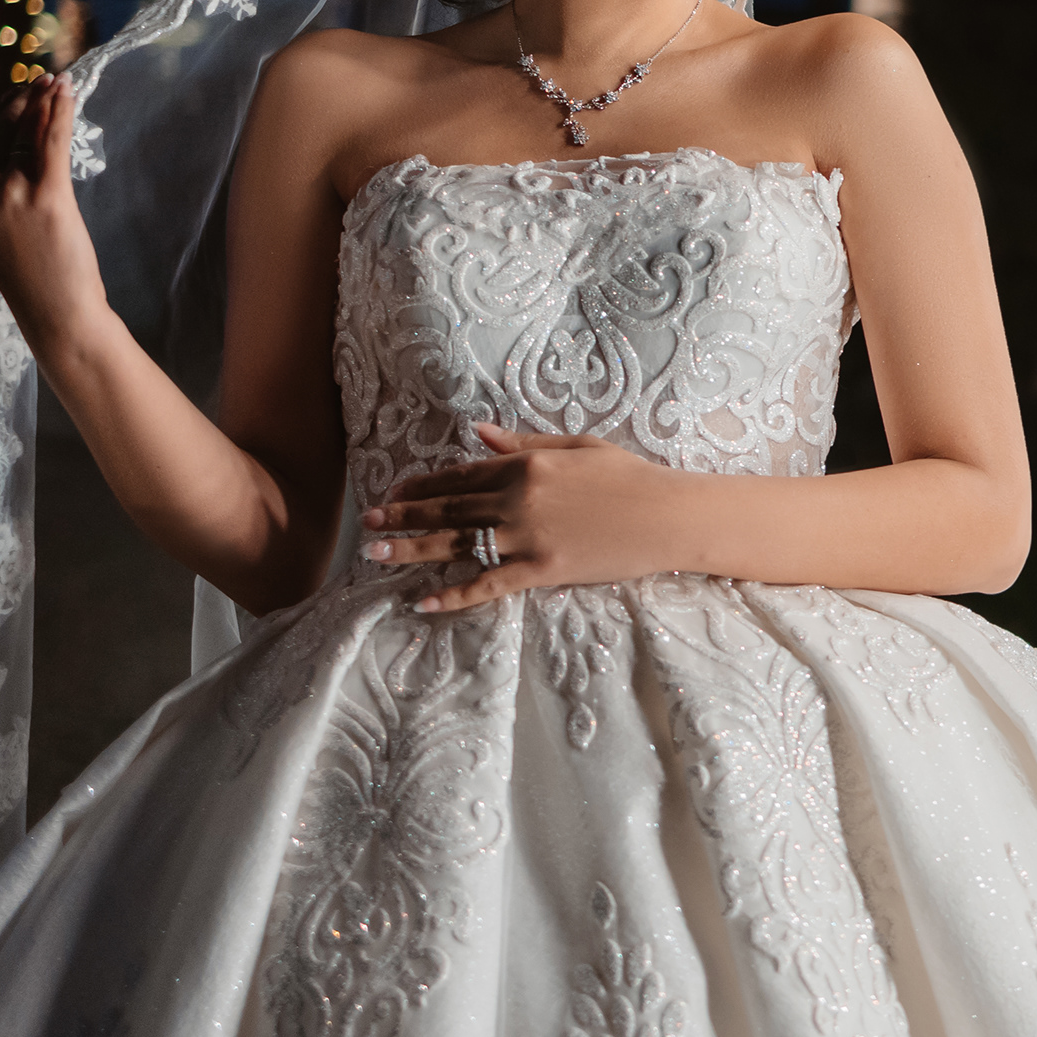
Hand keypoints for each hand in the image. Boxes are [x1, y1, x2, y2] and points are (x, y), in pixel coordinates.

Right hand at [0, 75, 106, 342]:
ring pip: (27, 129)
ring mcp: (8, 193)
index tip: (21, 87)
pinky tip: (67, 92)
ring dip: (44, 99)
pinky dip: (60, 110)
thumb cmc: (31, 264)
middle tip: (44, 78)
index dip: (0, 104)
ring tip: (58, 82)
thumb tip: (22, 123)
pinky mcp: (45, 196)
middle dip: (24, 96)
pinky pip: (51, 139)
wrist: (54, 307)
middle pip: (0, 126)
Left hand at [363, 423, 672, 613]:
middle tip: (368, 525)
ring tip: (376, 556)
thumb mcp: (577, 446)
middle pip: (448, 509)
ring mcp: (527, 538)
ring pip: (457, 544)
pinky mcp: (541, 571)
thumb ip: (523, 443)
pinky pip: (487, 585)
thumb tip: (476, 433)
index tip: (394, 492)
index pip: (460, 475)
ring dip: (413, 550)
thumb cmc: (629, 477)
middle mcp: (517, 500)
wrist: (667, 516)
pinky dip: (454, 595)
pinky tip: (424, 602)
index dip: (423, 485)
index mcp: (525, 466)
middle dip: (403, 517)